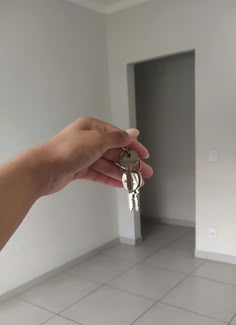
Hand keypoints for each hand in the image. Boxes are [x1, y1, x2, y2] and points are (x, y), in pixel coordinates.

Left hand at [38, 116, 152, 194]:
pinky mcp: (79, 169)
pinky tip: (121, 184)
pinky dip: (110, 178)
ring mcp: (83, 155)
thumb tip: (133, 133)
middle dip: (130, 162)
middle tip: (144, 173)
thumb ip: (117, 138)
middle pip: (114, 151)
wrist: (44, 169)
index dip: (133, 146)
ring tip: (135, 183)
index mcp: (92, 127)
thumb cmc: (68, 150)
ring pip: (107, 164)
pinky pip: (98, 173)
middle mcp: (88, 140)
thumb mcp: (97, 140)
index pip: (118, 135)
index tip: (145, 155)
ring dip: (122, 173)